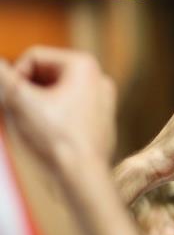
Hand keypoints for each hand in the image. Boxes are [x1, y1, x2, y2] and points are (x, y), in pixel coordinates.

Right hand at [0, 46, 115, 163]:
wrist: (82, 177)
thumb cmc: (55, 138)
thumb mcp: (18, 100)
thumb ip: (2, 77)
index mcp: (84, 65)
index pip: (33, 57)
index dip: (13, 78)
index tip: (9, 102)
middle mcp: (98, 78)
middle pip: (44, 75)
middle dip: (25, 92)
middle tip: (18, 115)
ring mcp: (102, 99)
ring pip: (53, 93)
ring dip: (35, 105)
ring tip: (34, 127)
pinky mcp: (99, 119)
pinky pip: (66, 110)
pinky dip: (51, 118)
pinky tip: (47, 136)